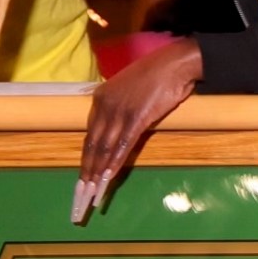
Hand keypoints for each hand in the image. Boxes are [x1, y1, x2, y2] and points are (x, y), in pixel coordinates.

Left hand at [73, 38, 202, 221]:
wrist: (177, 61)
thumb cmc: (159, 75)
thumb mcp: (132, 92)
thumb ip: (121, 109)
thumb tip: (118, 129)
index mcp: (101, 99)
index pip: (89, 136)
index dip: (86, 161)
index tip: (82, 180)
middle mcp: (105, 106)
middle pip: (91, 146)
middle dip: (85, 174)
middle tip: (80, 197)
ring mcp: (120, 112)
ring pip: (103, 150)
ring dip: (96, 175)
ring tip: (91, 196)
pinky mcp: (137, 118)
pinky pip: (122, 146)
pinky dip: (113, 164)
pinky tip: (108, 179)